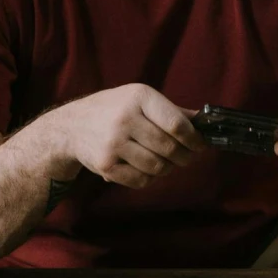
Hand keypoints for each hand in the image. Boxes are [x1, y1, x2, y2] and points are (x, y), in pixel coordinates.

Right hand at [44, 83, 202, 188]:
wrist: (72, 126)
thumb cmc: (114, 110)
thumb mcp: (139, 99)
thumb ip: (172, 111)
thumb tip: (206, 122)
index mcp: (139, 97)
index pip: (176, 124)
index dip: (194, 139)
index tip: (200, 145)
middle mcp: (125, 118)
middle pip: (169, 148)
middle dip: (184, 157)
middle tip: (186, 158)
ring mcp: (113, 142)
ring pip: (157, 167)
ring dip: (167, 168)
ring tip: (164, 161)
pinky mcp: (105, 164)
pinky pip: (141, 180)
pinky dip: (149, 178)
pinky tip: (144, 168)